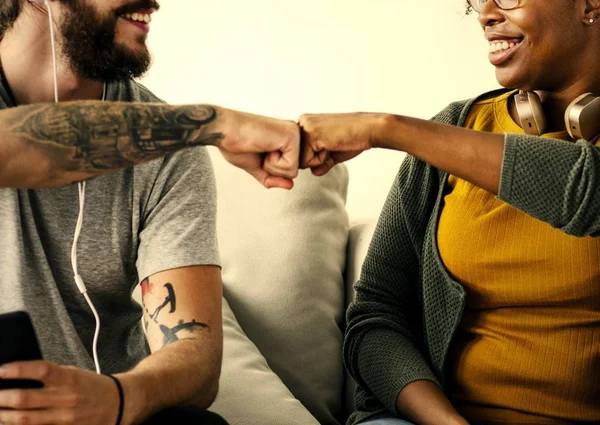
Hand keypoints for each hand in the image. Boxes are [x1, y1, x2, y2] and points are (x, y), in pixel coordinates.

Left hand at [0, 361, 119, 424]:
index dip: (17, 370)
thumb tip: (19, 375)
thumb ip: (51, 375)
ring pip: (26, 419)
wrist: (118, 404)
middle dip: (2, 397)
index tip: (0, 370)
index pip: (40, 370)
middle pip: (25, 398)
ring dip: (5, 416)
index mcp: (70, 378)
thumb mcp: (74, 373)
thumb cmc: (92, 386)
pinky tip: (10, 423)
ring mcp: (65, 418)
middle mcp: (66, 398)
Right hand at [219, 110, 299, 189]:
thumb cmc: (236, 143)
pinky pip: (290, 167)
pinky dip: (272, 163)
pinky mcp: (292, 137)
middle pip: (293, 172)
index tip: (258, 152)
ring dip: (271, 166)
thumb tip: (290, 185)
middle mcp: (294, 133)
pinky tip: (264, 146)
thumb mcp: (257, 166)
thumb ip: (273, 177)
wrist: (225, 131)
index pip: (289, 170)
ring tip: (261, 147)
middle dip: (271, 169)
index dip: (270, 169)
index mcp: (287, 138)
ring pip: (293, 172)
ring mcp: (295, 134)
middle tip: (259, 150)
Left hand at [298, 112, 383, 175]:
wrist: (368, 129)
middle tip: (332, 146)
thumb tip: (314, 172)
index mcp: (306, 123)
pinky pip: (306, 161)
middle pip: (297, 156)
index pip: (299, 152)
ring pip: (300, 160)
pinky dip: (321, 160)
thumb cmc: (353, 138)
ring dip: (318, 160)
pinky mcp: (311, 134)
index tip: (330, 145)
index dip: (315, 157)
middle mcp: (302, 122)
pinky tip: (332, 146)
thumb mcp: (332, 153)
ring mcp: (305, 127)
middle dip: (315, 159)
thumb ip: (321, 163)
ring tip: (332, 145)